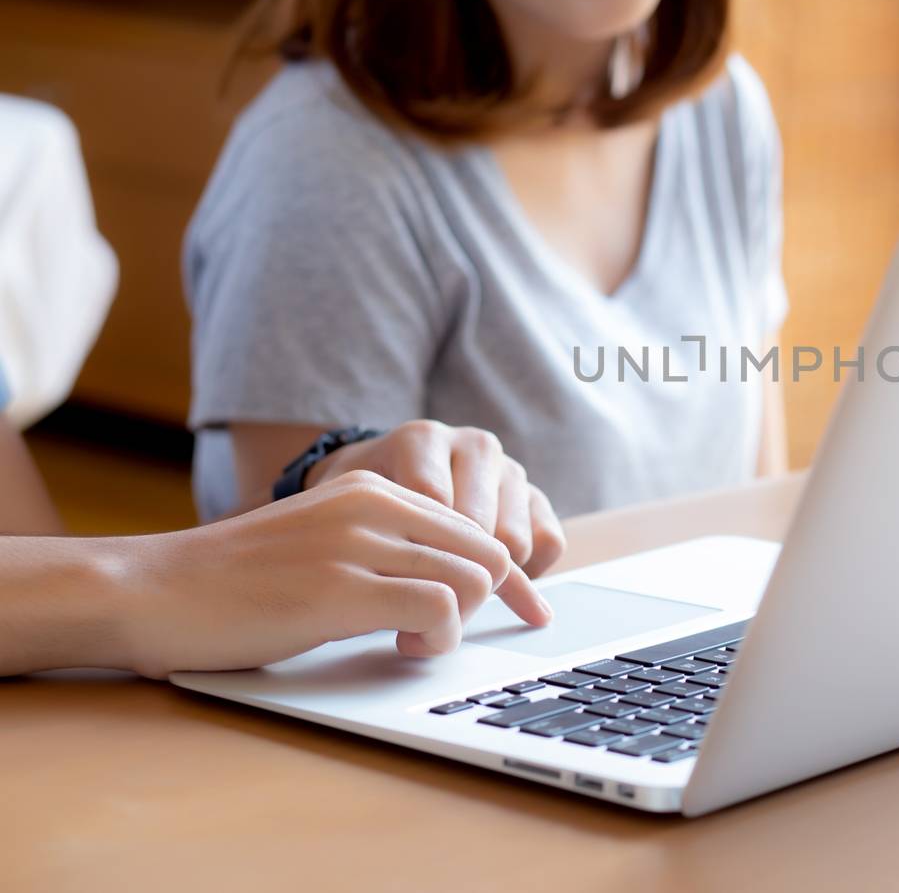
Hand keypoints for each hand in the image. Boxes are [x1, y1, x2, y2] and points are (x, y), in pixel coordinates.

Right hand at [117, 471, 554, 677]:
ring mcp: (356, 544)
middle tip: (441, 633)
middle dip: (487, 602)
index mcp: (372, 488)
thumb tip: (456, 582)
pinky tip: (400, 650)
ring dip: (459, 624)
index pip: (474, 526)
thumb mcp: (323, 541)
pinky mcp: (339, 590)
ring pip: (473, 578)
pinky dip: (437, 639)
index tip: (510, 611)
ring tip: (413, 642)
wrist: (150, 591)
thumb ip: (384, 547)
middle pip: (487, 551)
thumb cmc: (235, 582)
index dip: (502, 577)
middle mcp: (372, 505)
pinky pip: (438, 609)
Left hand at [307, 421, 565, 601]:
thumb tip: (388, 593)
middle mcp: (472, 446)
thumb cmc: (362, 509)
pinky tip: (494, 582)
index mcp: (422, 440)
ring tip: (456, 591)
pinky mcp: (535, 496)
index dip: (419, 561)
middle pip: (478, 529)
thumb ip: (369, 535)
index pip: (434, 509)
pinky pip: (549, 542)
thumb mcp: (350, 514)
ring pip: (515, 540)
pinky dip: (529, 572)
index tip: (398, 590)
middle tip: (429, 604)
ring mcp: (508, 469)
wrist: (383, 488)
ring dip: (488, 577)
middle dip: (454, 576)